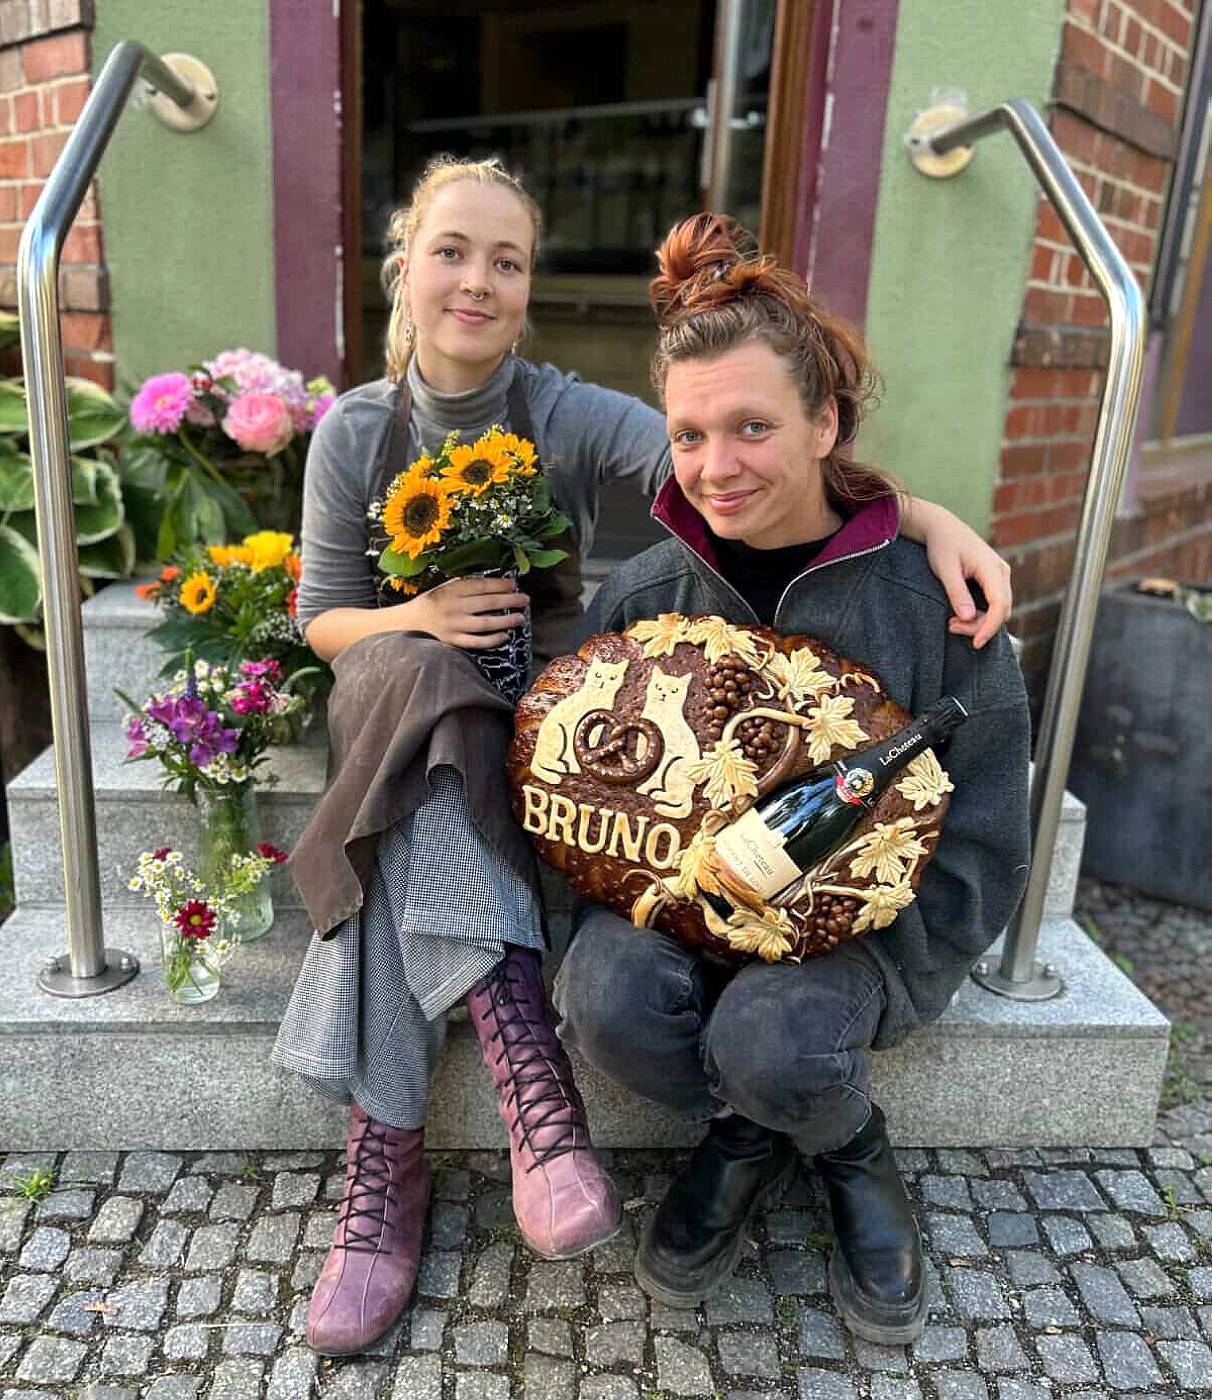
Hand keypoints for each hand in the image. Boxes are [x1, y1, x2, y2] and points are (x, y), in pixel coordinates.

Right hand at [400, 576, 529, 648]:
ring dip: (505, 620)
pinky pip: (476, 642)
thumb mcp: (446, 588)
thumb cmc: (433, 603)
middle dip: (509, 600)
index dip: (500, 584)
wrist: (409, 623)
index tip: (514, 584)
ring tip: (520, 618)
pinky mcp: (453, 642)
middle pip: (486, 603)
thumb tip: (498, 586)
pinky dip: (492, 639)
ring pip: (484, 623)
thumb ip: (467, 586)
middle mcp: (453, 607)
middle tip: (525, 599)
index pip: (480, 586)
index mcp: (451, 590)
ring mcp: (453, 626)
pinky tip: (505, 636)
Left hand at [930, 531, 1012, 649]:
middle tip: (951, 626)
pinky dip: (981, 613)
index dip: (989, 627)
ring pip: (999, 609)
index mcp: (992, 568)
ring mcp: (1000, 575)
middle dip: (980, 626)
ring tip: (952, 621)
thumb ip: (957, 593)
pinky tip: (961, 614)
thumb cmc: (942, 546)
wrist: (942, 527)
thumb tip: (968, 617)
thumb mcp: (945, 569)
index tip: (976, 643)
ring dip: (979, 621)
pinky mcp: (994, 579)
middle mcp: (1001, 572)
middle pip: (1001, 611)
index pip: (999, 605)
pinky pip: (994, 603)